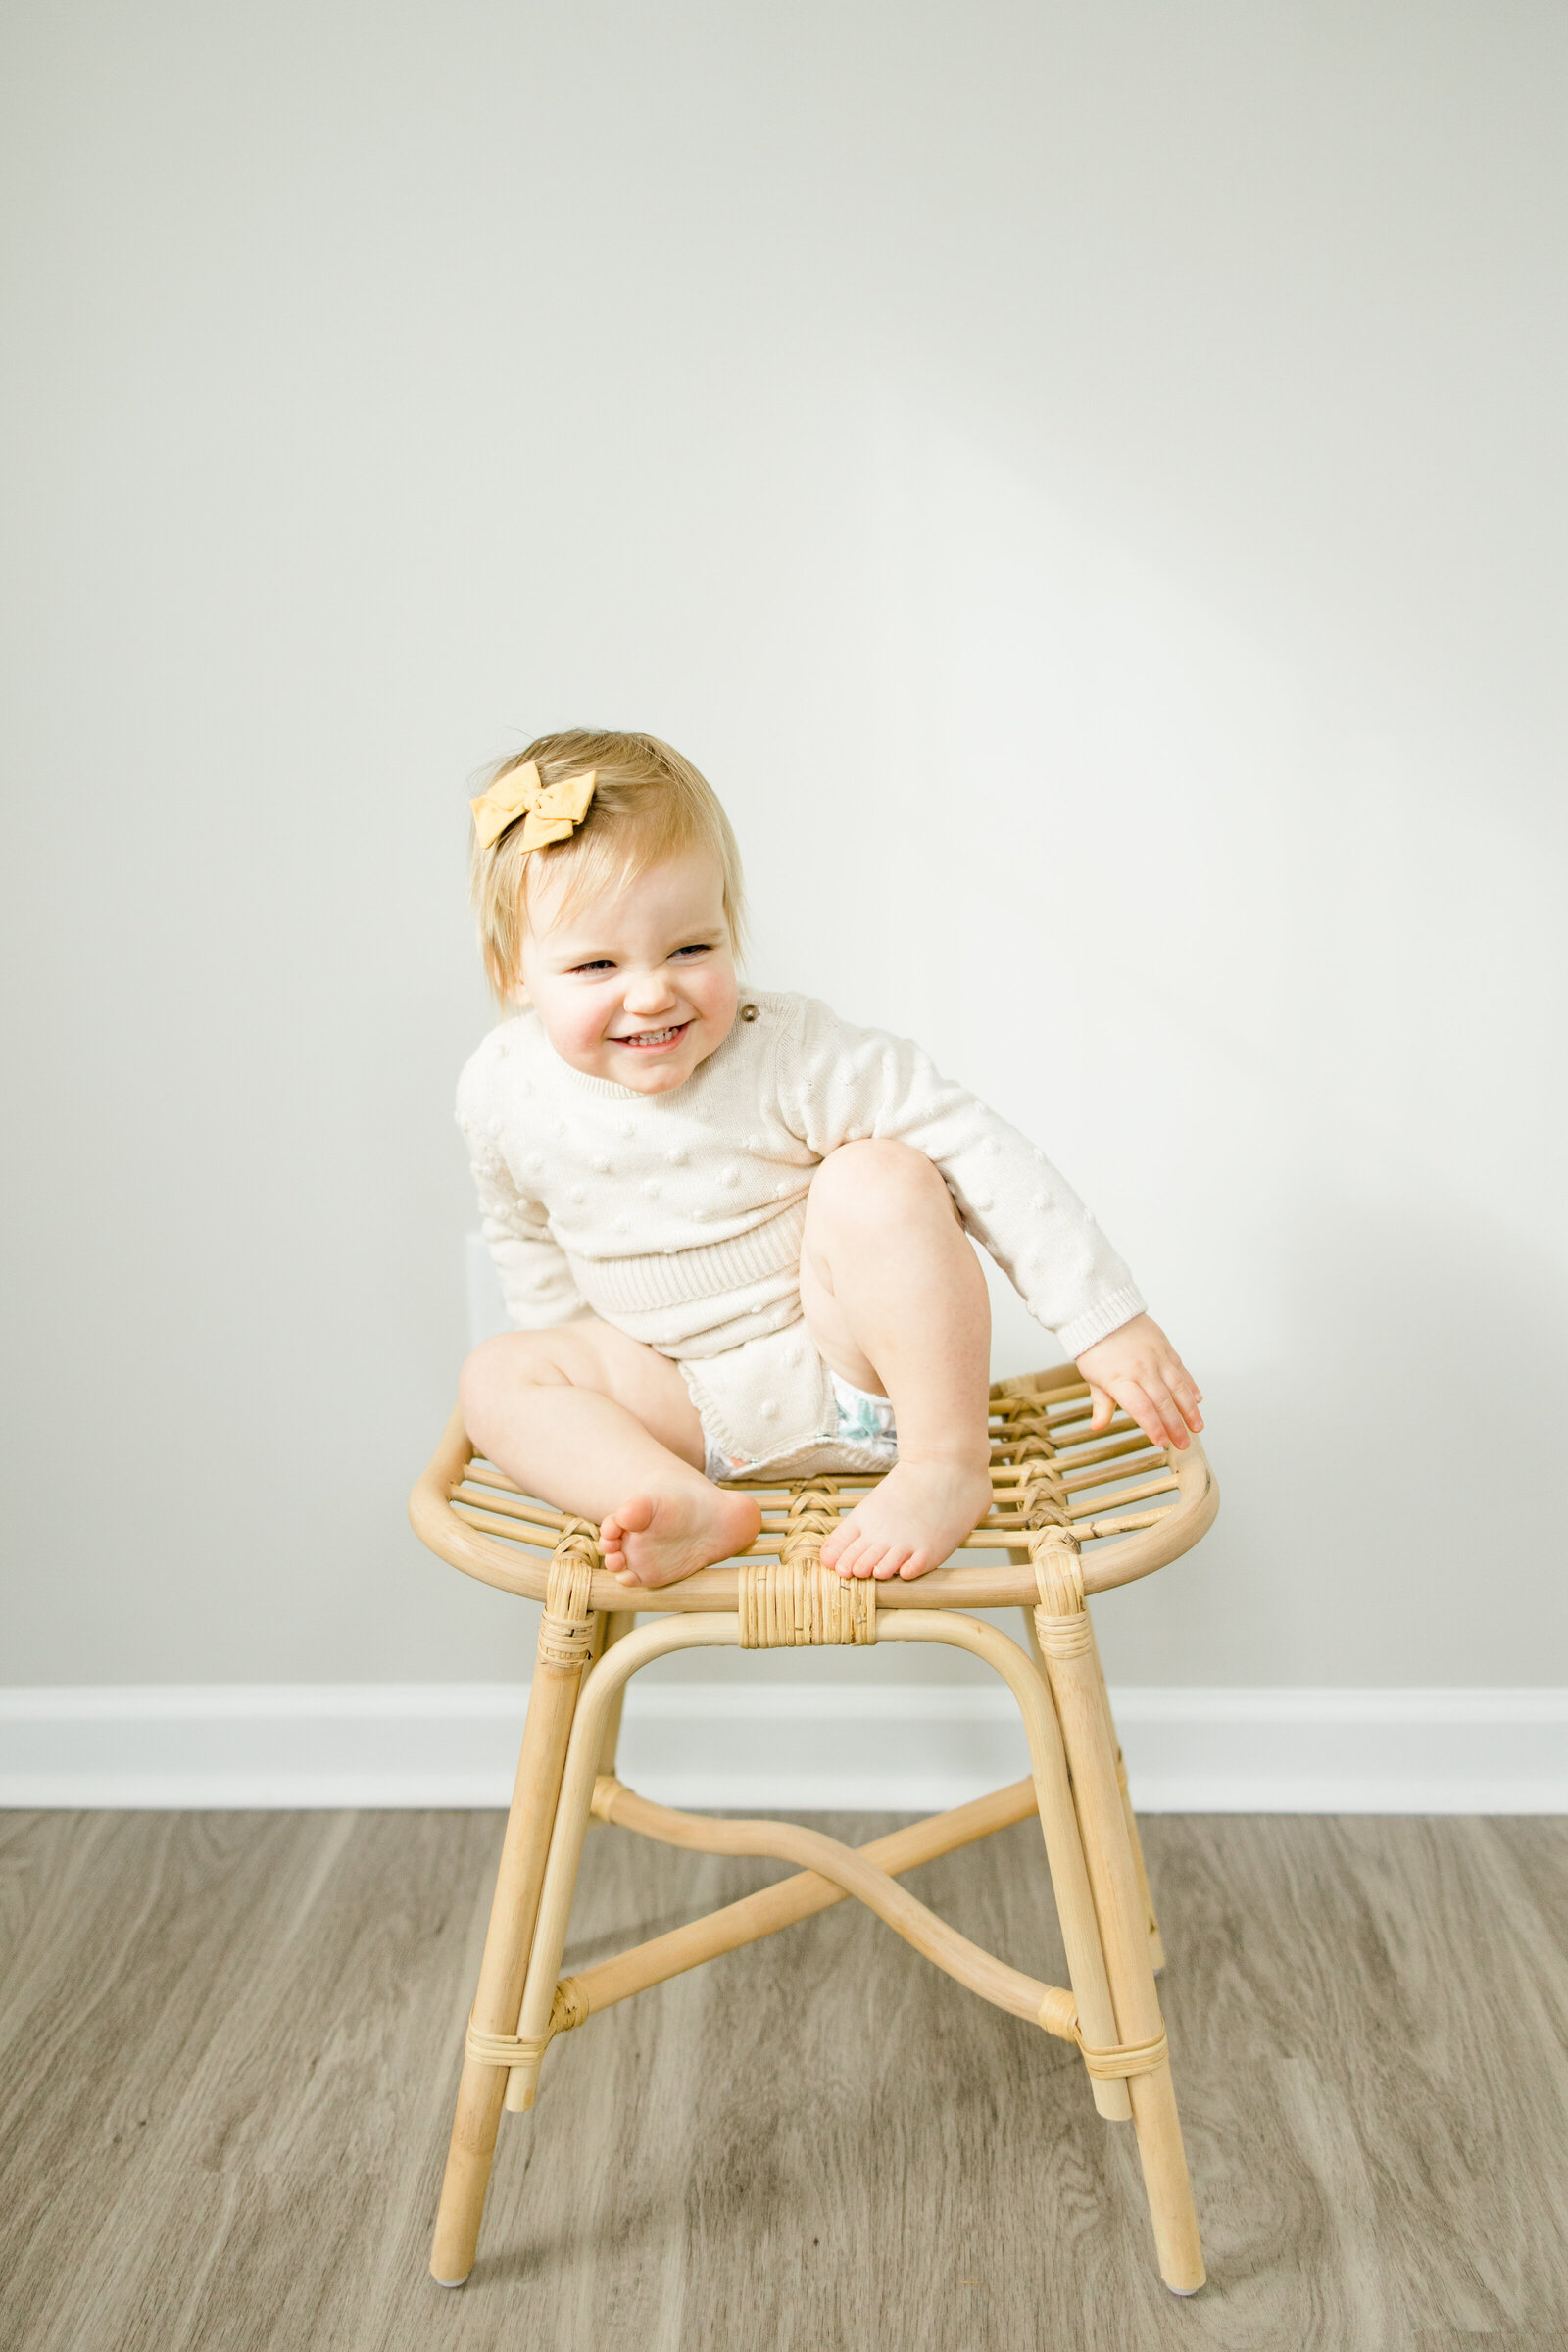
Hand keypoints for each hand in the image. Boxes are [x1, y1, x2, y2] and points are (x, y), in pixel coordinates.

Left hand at [1074, 1313, 1203, 1452]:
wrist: (1102, 1311)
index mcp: (1119, 1379)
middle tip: (1184, 1444)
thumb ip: (1101, 1403)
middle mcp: (1141, 1368)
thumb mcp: (1092, 1377)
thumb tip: (1098, 1426)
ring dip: (1190, 1409)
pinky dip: (1190, 1385)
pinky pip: (1181, 1369)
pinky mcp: (1165, 1347)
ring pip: (1178, 1387)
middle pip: (1162, 1401)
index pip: (1141, 1408)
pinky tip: (1197, 1399)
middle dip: (1175, 1426)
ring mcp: (1155, 1357)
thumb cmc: (1095, 1346)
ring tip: (1197, 1427)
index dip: (1153, 1427)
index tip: (1161, 1442)